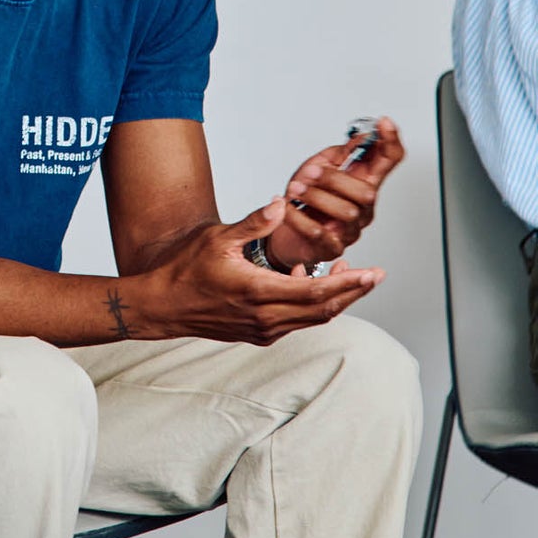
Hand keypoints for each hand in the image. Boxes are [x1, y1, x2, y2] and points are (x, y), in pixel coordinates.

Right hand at [139, 198, 384, 346]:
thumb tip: (282, 204)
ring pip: (312, 319)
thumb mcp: (218, 238)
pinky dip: (310, 305)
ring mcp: (262, 330)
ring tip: (346, 273)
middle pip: (323, 310)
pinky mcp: (257, 334)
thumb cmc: (185, 270)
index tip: (372, 273)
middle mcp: (265, 318)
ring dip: (334, 299)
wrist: (162, 306)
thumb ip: (253, 223)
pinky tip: (304, 280)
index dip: (349, 283)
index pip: (317, 292)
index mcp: (258, 292)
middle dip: (353, 291)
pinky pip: (295, 322)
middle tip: (375, 275)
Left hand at [264, 117, 404, 270]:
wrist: (283, 233)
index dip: (390, 142)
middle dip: (335, 179)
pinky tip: (287, 207)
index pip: (388, 162)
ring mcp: (350, 229)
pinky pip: (319, 233)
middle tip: (310, 172)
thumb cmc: (304, 200)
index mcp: (362, 183)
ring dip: (316, 197)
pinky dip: (299, 218)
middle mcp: (362, 208)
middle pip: (367, 193)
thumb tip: (360, 138)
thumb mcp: (316, 168)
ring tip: (295, 189)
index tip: (385, 123)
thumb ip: (338, 154)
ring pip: (346, 212)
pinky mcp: (332, 247)